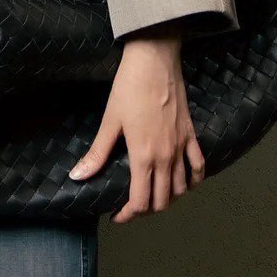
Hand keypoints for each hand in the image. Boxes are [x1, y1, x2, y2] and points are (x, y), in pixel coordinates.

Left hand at [67, 26, 203, 220]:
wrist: (154, 61)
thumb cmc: (129, 88)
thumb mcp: (110, 121)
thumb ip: (97, 154)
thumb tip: (78, 177)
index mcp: (143, 156)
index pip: (141, 201)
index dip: (128, 215)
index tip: (116, 216)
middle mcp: (166, 157)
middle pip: (163, 200)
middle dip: (146, 210)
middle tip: (131, 207)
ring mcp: (181, 147)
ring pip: (181, 188)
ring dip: (169, 199)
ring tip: (153, 197)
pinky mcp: (191, 134)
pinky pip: (199, 166)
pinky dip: (193, 180)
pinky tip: (185, 183)